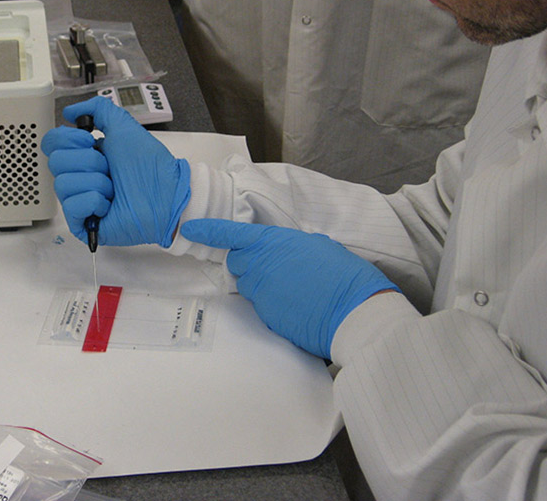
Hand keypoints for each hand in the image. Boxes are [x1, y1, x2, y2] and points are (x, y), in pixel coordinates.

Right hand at [41, 96, 190, 247]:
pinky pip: (71, 206)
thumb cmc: (150, 167)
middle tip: (109, 168)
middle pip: (55, 161)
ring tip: (113, 189)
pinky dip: (94, 201)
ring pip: (62, 184)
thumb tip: (71, 111)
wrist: (166, 195)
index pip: (52, 142)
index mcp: (84, 155)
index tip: (91, 141)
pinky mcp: (82, 222)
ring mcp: (79, 200)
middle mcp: (79, 176)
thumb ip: (97, 109)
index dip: (69, 139)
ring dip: (96, 182)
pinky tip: (108, 205)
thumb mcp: (123, 126)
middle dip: (89, 161)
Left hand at [180, 219, 397, 357]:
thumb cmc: (346, 275)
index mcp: (274, 241)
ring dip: (263, 286)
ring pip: (249, 287)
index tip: (190, 229)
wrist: (356, 313)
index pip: (232, 234)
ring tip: (295, 290)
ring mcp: (261, 292)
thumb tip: (290, 253)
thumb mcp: (321, 247)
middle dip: (249, 265)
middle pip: (237, 263)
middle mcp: (260, 265)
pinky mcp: (266, 317)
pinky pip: (262, 307)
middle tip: (278, 270)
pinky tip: (299, 307)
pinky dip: (275, 306)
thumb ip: (295, 246)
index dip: (208, 230)